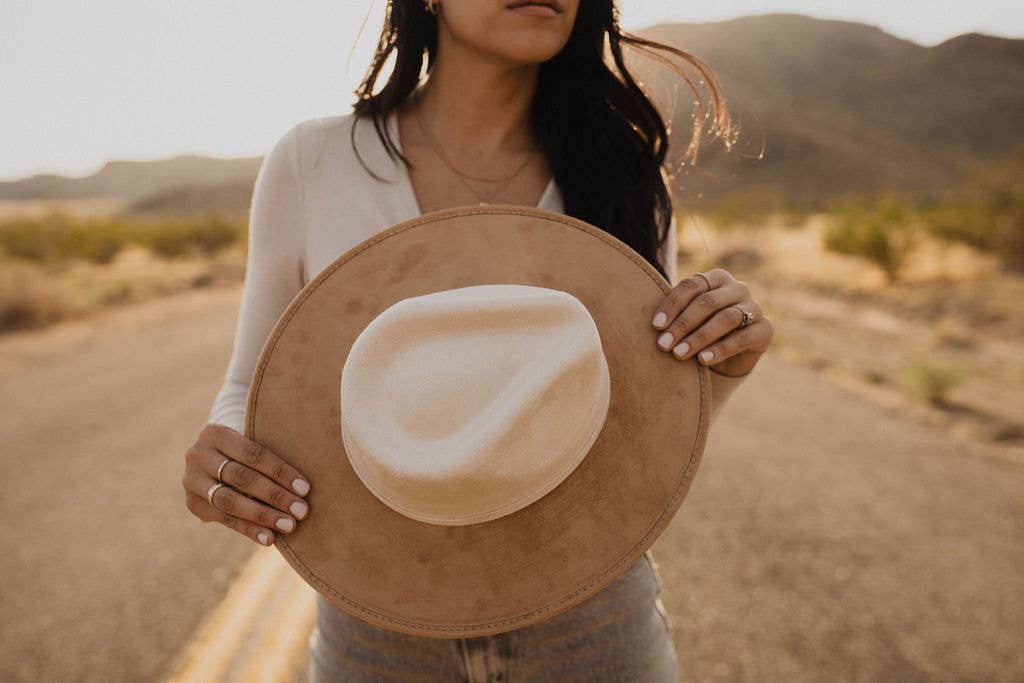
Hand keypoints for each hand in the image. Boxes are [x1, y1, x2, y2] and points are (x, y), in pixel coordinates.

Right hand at [182, 423, 311, 545]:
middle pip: (242, 478)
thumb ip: (267, 457)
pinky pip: (224, 519)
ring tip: (288, 525)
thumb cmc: (244, 451)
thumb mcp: (251, 442)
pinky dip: (248, 529)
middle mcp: (198, 455)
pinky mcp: (192, 504)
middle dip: (275, 496)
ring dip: (262, 515)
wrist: (212, 458)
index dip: (280, 472)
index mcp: (215, 433)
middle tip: (301, 511)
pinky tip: (268, 538)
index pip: (253, 454)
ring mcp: (192, 480)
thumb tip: (303, 485)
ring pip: (230, 501)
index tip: (305, 489)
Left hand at [649, 268, 772, 376]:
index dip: (673, 305)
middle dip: (683, 324)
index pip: (692, 285)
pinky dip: (720, 349)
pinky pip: (742, 338)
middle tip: (664, 344)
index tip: (656, 326)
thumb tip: (653, 324)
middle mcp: (738, 288)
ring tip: (679, 354)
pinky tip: (703, 360)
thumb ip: (675, 314)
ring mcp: (754, 307)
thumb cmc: (701, 330)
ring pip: (726, 318)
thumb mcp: (688, 320)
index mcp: (717, 278)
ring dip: (699, 337)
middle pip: (708, 302)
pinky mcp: (765, 329)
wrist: (730, 355)